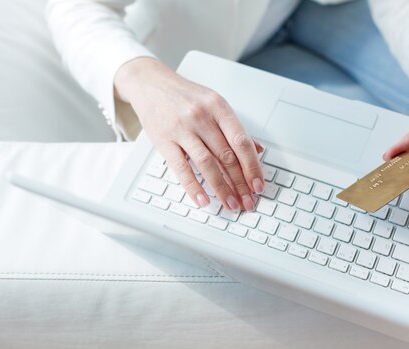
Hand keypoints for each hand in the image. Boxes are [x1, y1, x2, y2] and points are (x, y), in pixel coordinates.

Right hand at [115, 57, 264, 210]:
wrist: (150, 84)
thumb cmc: (184, 96)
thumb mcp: (213, 103)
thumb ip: (233, 127)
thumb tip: (256, 150)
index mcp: (219, 107)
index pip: (241, 141)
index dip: (252, 166)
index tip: (258, 185)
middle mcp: (202, 116)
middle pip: (227, 156)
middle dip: (240, 183)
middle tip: (248, 202)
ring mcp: (182, 128)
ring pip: (207, 164)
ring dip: (222, 188)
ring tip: (230, 204)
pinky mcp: (164, 140)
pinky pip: (181, 168)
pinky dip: (193, 187)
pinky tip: (203, 200)